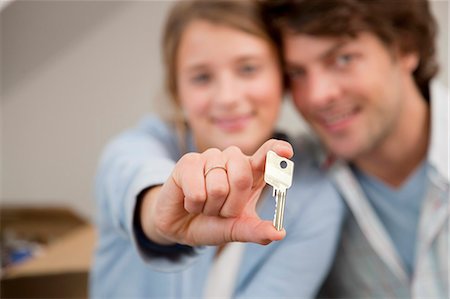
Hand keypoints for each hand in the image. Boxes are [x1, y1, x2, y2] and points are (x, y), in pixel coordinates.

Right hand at [141, 139, 292, 245]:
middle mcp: (233, 160)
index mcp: (251, 173)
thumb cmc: (212, 222)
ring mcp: (211, 158)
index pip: (267, 155)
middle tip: (222, 211)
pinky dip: (194, 205)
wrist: (180, 225)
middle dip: (232, 204)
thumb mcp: (236, 230)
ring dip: (210, 207)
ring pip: (217, 186)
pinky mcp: (189, 161)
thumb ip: (256, 231)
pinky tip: (190, 201)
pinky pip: (197, 190)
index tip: (286, 153)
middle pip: (242, 177)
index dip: (276, 151)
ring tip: (205, 205)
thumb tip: (279, 233)